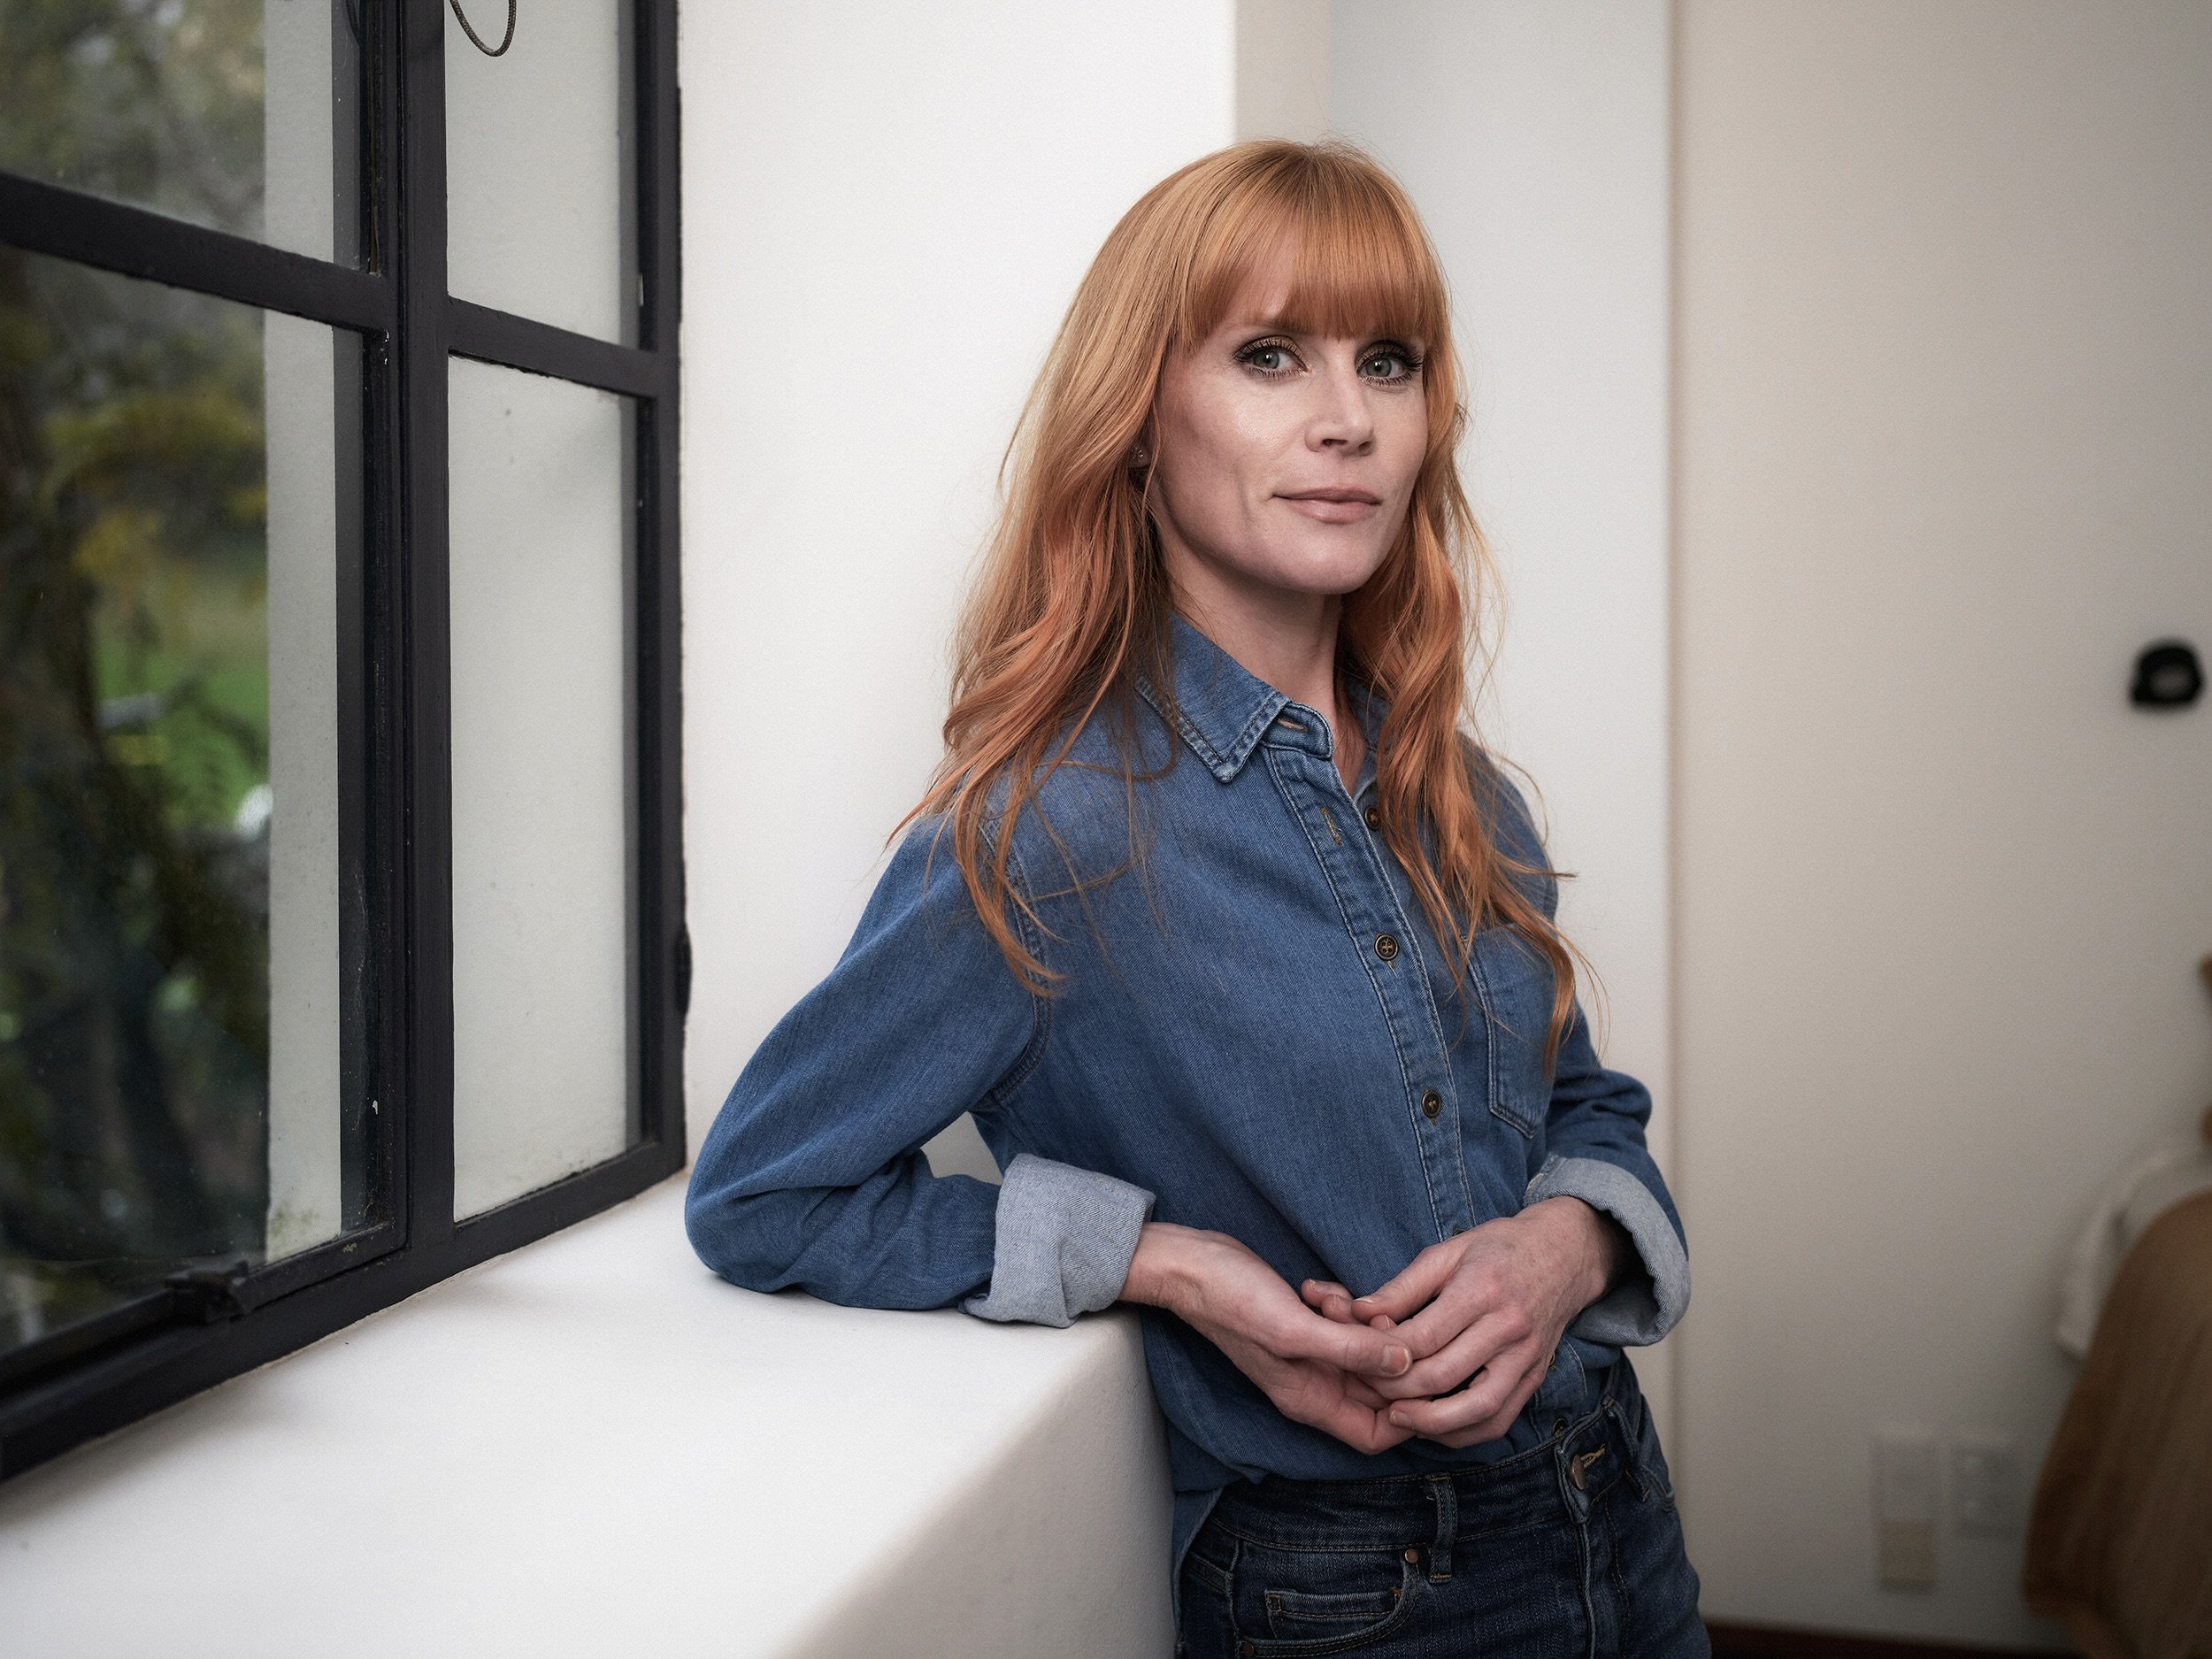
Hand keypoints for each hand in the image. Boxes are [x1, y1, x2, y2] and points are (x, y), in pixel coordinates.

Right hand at [1122, 1222, 1417, 1454]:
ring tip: (1332, 1301)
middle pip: (1377, 1389)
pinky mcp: (1307, 1324)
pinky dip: (1341, 1303)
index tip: (1415, 1369)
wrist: (1192, 1263)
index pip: (1375, 1434)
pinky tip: (1315, 1289)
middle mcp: (1312, 1383)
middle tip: (1373, 1320)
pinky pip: (1345, 1323)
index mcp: (1308, 1400)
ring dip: (1360, 1322)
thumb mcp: (1292, 1329)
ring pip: (1364, 1350)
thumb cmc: (1230, 1301)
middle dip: (1385, 1353)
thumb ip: (1351, 1350)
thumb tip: (1407, 1364)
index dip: (1405, 1411)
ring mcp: (1310, 1354)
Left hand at [1299, 1198, 1625, 1448]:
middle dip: (1396, 1390)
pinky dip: (1463, 1433)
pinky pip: (1499, 1420)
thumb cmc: (1499, 1248)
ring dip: (1429, 1423)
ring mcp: (1526, 1358)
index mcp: (1482, 1290)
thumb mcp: (1448, 1252)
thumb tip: (1357, 1313)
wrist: (1566, 1254)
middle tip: (1367, 1388)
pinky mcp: (1535, 1378)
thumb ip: (1402, 1287)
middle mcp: (1509, 1328)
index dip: (1384, 1352)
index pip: (1424, 1337)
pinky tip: (1433, 1428)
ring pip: (1475, 1410)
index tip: (1359, 1354)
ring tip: (1395, 1418)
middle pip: (1442, 1376)